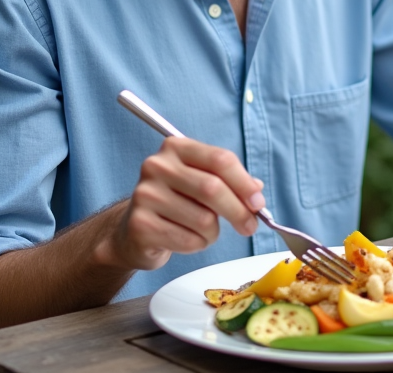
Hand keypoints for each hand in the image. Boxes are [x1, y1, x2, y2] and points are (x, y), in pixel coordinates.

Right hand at [105, 137, 265, 269]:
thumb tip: (256, 191)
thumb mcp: (202, 183)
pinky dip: (198, 245)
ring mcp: (146, 194)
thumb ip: (230, 182)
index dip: (244, 183)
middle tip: (250, 226)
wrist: (134, 230)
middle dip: (239, 211)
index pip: (220, 159)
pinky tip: (186, 239)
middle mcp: (157, 166)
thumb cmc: (176, 203)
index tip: (257, 202)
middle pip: (212, 188)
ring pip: (204, 219)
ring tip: (203, 232)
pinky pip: (189, 240)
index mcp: (176, 147)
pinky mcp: (141, 225)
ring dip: (214, 233)